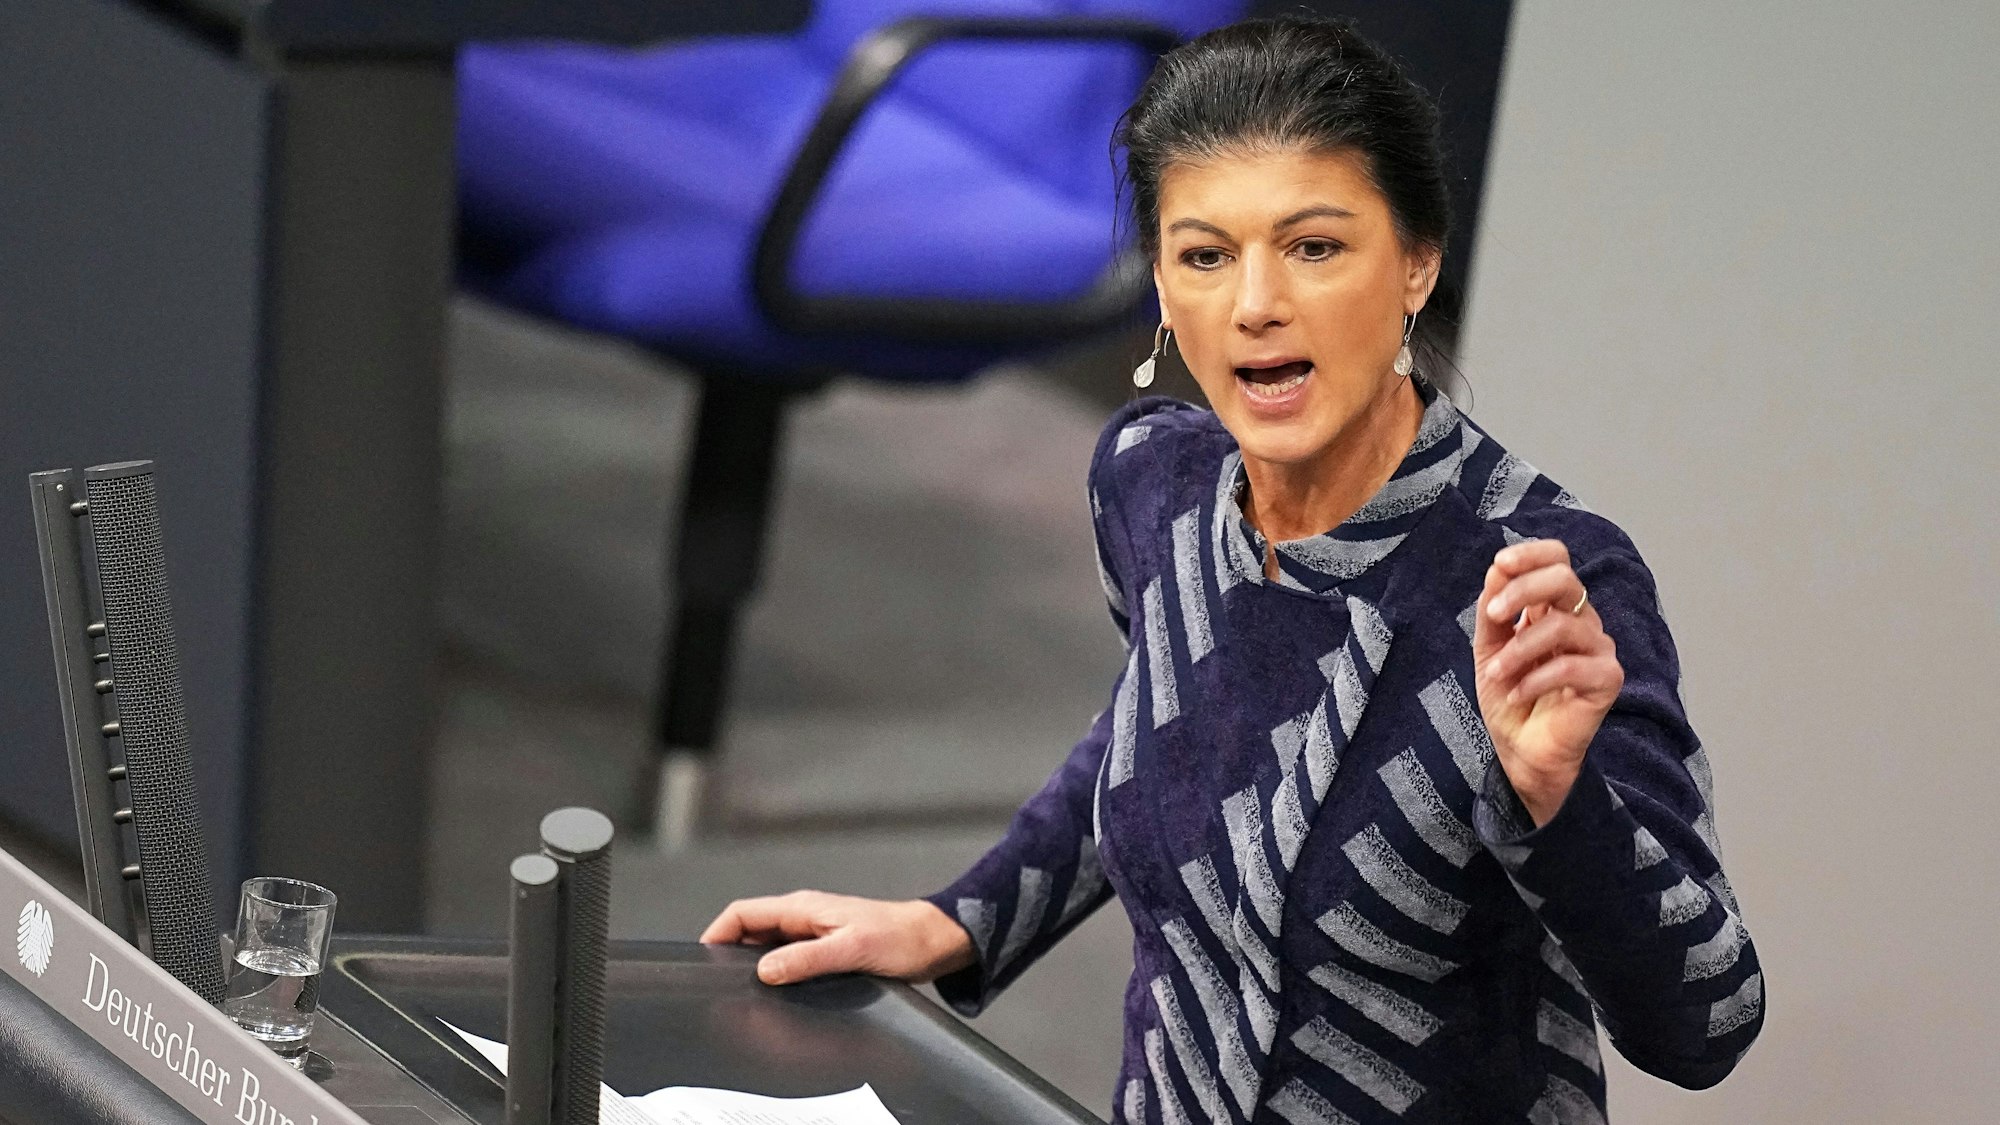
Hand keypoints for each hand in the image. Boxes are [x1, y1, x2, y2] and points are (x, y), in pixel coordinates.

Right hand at [699, 890, 975, 985]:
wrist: (934, 942)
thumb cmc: (900, 939)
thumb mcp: (851, 950)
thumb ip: (808, 959)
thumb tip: (765, 969)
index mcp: (803, 908)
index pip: (743, 913)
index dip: (717, 933)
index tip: (702, 959)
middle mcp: (804, 917)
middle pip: (750, 931)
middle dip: (730, 954)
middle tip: (720, 983)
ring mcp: (814, 933)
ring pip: (768, 947)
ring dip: (754, 965)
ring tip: (744, 992)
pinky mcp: (826, 949)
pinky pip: (789, 959)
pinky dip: (777, 973)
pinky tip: (778, 993)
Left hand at [1473, 539, 1623, 825]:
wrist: (1521, 749)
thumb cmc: (1510, 696)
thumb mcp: (1489, 649)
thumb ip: (1494, 611)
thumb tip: (1498, 568)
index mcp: (1553, 608)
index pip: (1557, 560)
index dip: (1532, 554)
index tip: (1500, 564)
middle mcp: (1580, 621)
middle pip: (1565, 579)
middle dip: (1523, 590)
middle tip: (1494, 615)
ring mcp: (1598, 648)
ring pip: (1561, 625)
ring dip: (1518, 649)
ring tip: (1497, 674)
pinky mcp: (1608, 678)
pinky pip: (1572, 666)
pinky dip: (1535, 679)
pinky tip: (1518, 694)